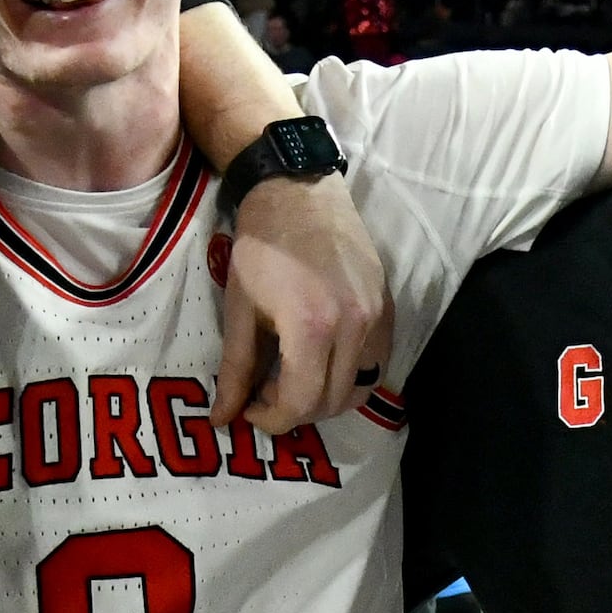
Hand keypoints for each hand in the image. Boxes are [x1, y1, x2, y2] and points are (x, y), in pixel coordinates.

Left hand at [217, 174, 393, 434]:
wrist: (298, 193)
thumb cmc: (261, 248)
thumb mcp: (239, 310)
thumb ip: (235, 370)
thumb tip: (222, 419)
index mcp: (312, 327)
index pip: (300, 403)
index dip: (272, 419)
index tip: (250, 409)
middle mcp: (354, 327)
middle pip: (332, 403)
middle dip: (296, 412)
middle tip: (267, 394)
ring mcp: (377, 317)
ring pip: (360, 389)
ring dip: (327, 399)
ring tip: (296, 380)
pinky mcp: (389, 308)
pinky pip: (376, 363)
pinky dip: (350, 376)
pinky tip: (322, 360)